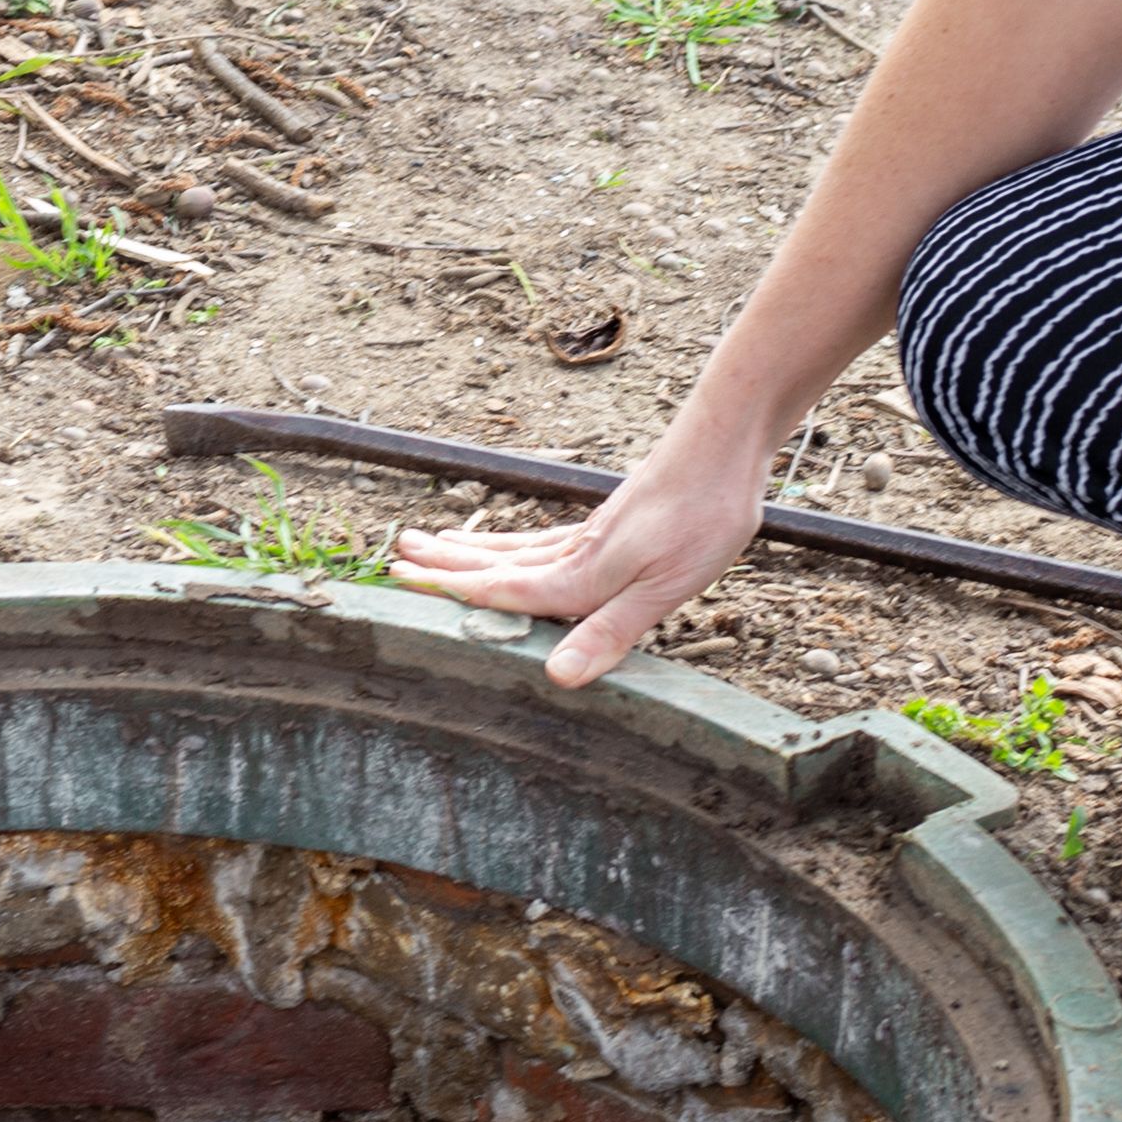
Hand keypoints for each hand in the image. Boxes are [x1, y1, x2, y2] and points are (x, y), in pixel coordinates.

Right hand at [385, 433, 767, 689]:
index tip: (401, 582)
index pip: (502, 590)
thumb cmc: (702, 516)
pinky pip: (546, 538)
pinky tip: (517, 545)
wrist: (725, 444)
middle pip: (497, 563)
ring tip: (434, 544)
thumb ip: (607, 632)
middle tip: (397, 558)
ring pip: (518, 547)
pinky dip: (515, 543)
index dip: (452, 592)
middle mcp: (576, 552)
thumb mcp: (663, 589)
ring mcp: (593, 532)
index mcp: (581, 575)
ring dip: (472, 550)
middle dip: (446, 566)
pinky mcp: (613, 520)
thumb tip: (555, 677)